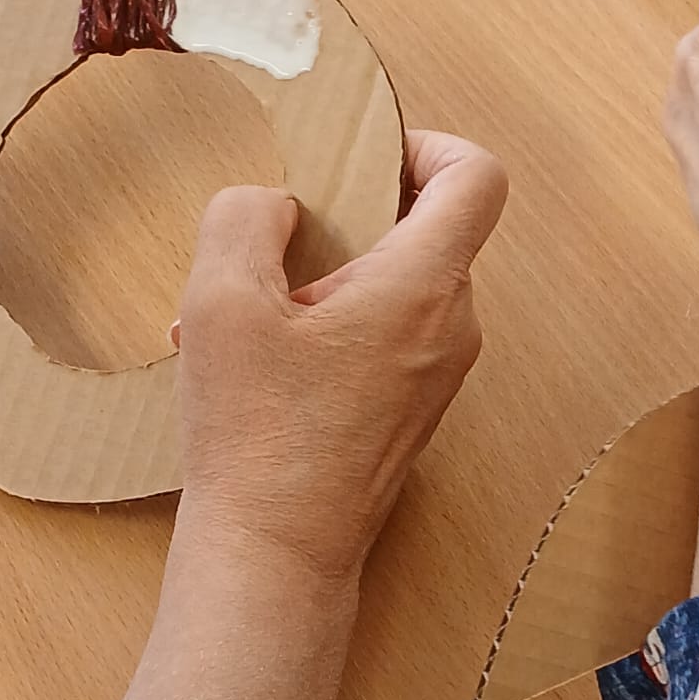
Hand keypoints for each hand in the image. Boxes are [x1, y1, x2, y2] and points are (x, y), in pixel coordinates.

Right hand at [172, 131, 507, 586]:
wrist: (277, 555)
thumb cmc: (257, 437)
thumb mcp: (223, 301)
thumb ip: (248, 216)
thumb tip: (280, 205)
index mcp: (424, 287)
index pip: (476, 176)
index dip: (425, 144)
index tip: (361, 158)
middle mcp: (452, 327)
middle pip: (429, 227)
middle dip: (351, 217)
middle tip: (279, 245)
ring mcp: (439, 373)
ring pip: (399, 283)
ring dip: (328, 279)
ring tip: (251, 314)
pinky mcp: (414, 407)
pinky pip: (387, 334)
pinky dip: (332, 326)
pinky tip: (263, 360)